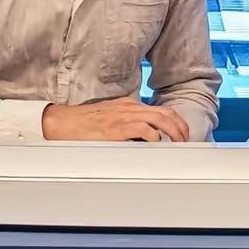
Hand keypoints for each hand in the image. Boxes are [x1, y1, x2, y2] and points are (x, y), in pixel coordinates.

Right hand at [42, 94, 190, 142]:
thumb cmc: (83, 123)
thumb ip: (126, 124)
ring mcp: (124, 117)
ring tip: (178, 143)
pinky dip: (154, 136)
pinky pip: (143, 129)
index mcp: (129, 105)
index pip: (160, 110)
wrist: (63, 122)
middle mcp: (130, 108)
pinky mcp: (117, 128)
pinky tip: (157, 144)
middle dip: (180, 126)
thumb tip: (142, 138)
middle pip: (165, 113)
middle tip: (186, 139)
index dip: (175, 121)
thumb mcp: (110, 118)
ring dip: (173, 131)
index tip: (182, 132)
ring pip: (159, 119)